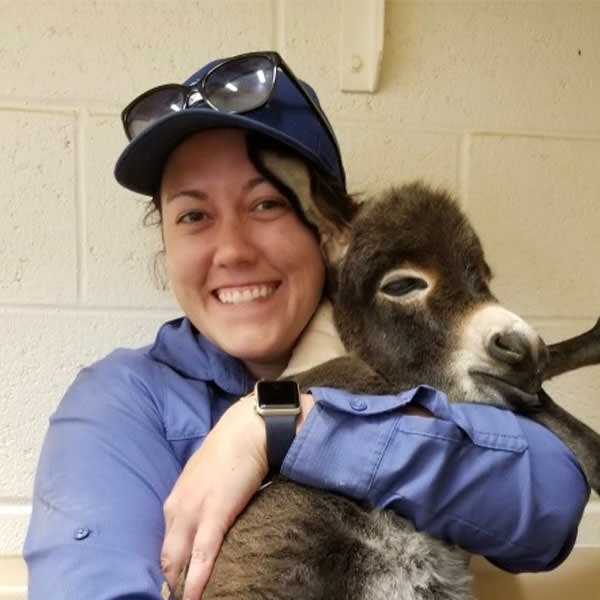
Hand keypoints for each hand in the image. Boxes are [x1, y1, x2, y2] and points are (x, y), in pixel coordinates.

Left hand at [161, 392, 313, 598]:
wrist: (247, 430)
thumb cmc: (232, 451)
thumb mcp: (207, 478)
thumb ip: (200, 499)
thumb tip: (207, 517)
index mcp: (175, 500)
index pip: (165, 544)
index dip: (169, 569)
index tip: (173, 586)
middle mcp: (177, 508)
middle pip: (166, 557)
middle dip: (168, 582)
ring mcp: (193, 512)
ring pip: (178, 560)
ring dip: (180, 585)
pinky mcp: (214, 515)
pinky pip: (202, 555)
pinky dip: (197, 580)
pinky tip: (194, 598)